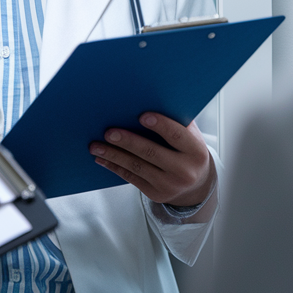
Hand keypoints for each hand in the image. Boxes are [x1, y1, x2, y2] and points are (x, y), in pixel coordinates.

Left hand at [89, 113, 214, 208]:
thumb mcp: (190, 136)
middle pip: (152, 153)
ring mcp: (170, 185)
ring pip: (137, 167)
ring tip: (95, 146)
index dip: (160, 125)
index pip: (177, 136)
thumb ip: (176, 120)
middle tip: (108, 132)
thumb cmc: (188, 151)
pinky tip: (102, 159)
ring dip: (113, 155)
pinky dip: (115, 167)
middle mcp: (185, 171)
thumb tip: (148, 99)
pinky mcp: (156, 194)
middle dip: (128, 141)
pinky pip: (131, 178)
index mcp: (196, 151)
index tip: (141, 116)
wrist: (197, 185)